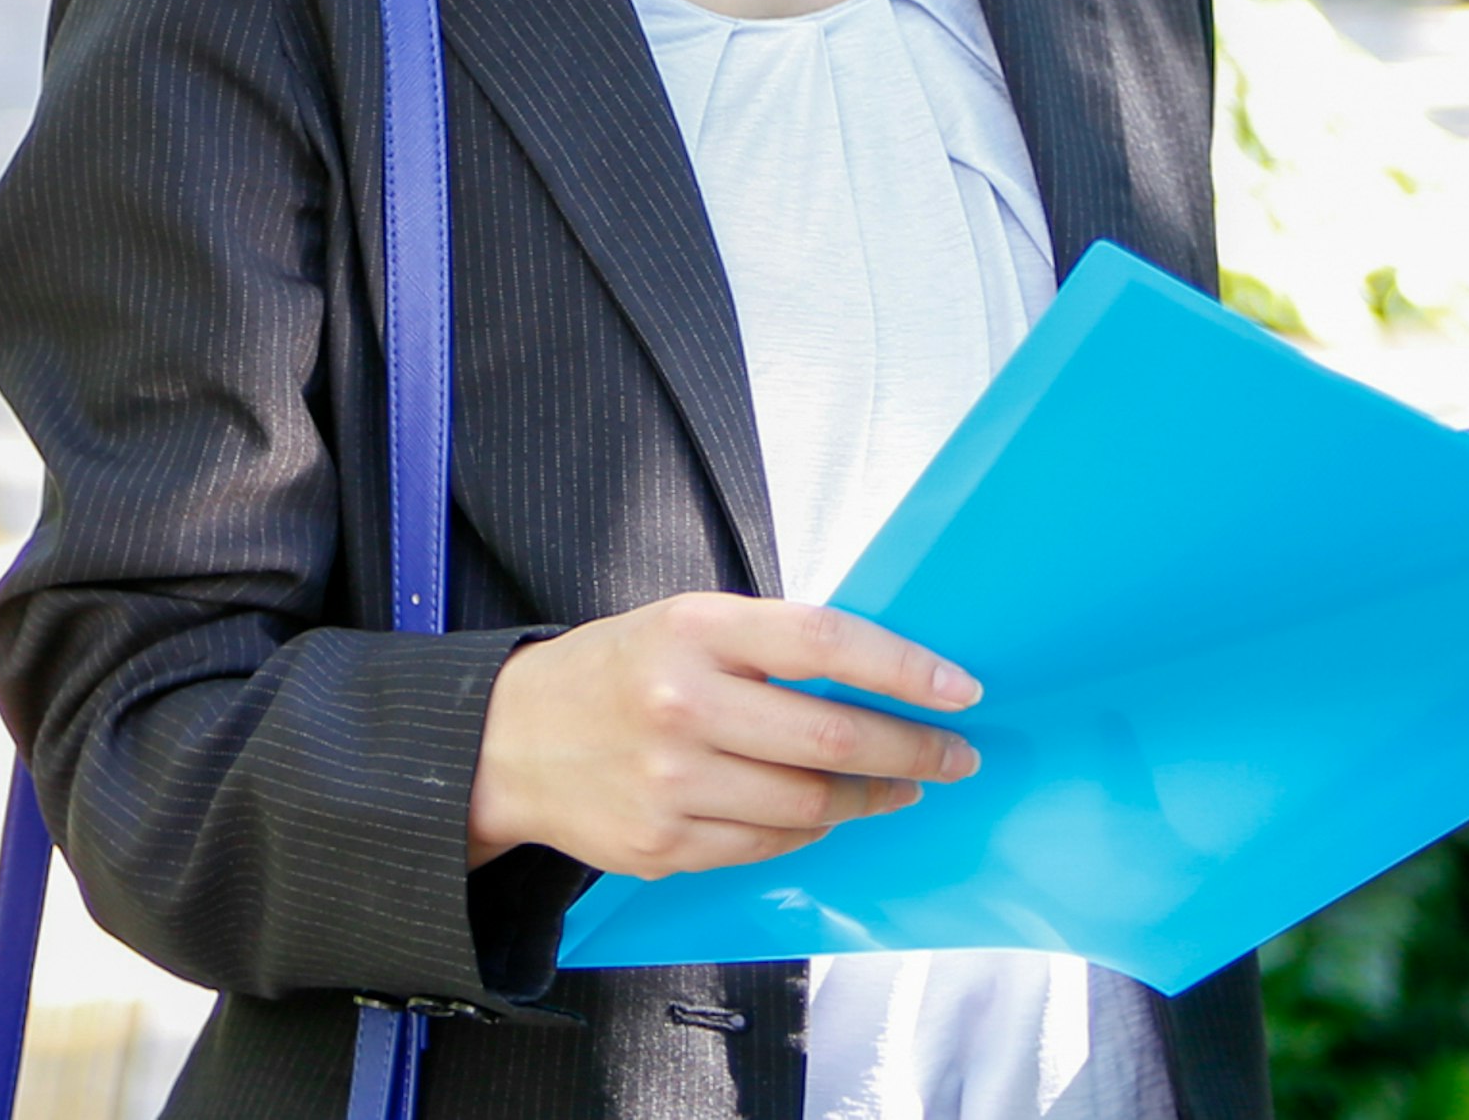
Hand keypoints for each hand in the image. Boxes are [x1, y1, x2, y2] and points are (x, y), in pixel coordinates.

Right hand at [468, 593, 981, 875]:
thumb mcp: (683, 623)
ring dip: (872, 799)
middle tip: (955, 754)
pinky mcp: (665, 845)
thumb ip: (769, 644)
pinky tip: (827, 814)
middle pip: (830, 738)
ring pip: (810, 805)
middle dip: (913, 750)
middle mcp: (683, 705)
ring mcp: (672, 783)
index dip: (904, 668)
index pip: (825, 643)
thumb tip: (881, 674)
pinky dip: (811, 831)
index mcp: (695, 630)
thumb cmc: (615, 671)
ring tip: (901, 785)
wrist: (507, 742)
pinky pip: (769, 845)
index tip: (961, 687)